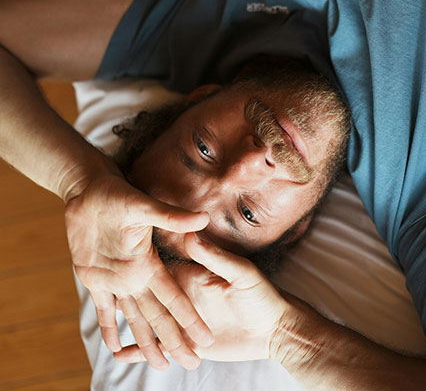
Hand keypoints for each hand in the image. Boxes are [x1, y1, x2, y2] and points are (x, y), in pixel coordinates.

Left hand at [65, 173, 213, 369]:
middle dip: (175, 340)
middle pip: (159, 316)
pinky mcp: (95, 279)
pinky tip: (115, 347)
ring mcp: (117, 280)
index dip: (189, 319)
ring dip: (148, 341)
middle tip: (192, 363)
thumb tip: (203, 218)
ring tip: (161, 365)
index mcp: (150, 265)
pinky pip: (105, 309)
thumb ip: (171, 216)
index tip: (206, 339)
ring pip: (136, 319)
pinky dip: (110, 328)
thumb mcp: (143, 205)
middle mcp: (137, 277)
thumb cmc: (116, 195)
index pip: (174, 298)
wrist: (89, 192)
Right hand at [115, 232, 289, 362]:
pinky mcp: (185, 342)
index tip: (112, 257)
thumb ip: (216, 256)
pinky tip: (118, 354)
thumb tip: (192, 232)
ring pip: (146, 323)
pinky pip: (155, 347)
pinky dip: (136, 352)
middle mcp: (182, 296)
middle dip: (124, 297)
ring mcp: (181, 321)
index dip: (137, 264)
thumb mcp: (241, 273)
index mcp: (191, 276)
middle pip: (146, 297)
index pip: (159, 270)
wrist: (275, 329)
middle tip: (96, 289)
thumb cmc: (262, 295)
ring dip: (126, 327)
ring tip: (100, 328)